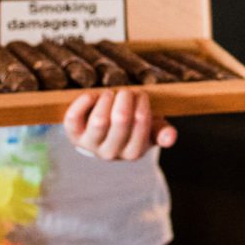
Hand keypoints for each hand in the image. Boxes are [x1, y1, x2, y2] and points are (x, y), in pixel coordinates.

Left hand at [63, 89, 177, 159]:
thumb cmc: (131, 129)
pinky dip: (84, 102)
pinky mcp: (73, 136)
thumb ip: (162, 132)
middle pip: (120, 119)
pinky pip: (73, 118)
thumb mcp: (150, 131)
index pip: (141, 122)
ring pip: (99, 119)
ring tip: (111, 94)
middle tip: (126, 91)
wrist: (103, 138)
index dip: (141, 102)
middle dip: (126, 98)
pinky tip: (93, 95)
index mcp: (134, 152)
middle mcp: (111, 152)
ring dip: (107, 99)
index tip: (141, 95)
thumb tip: (171, 137)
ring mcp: (90, 145)